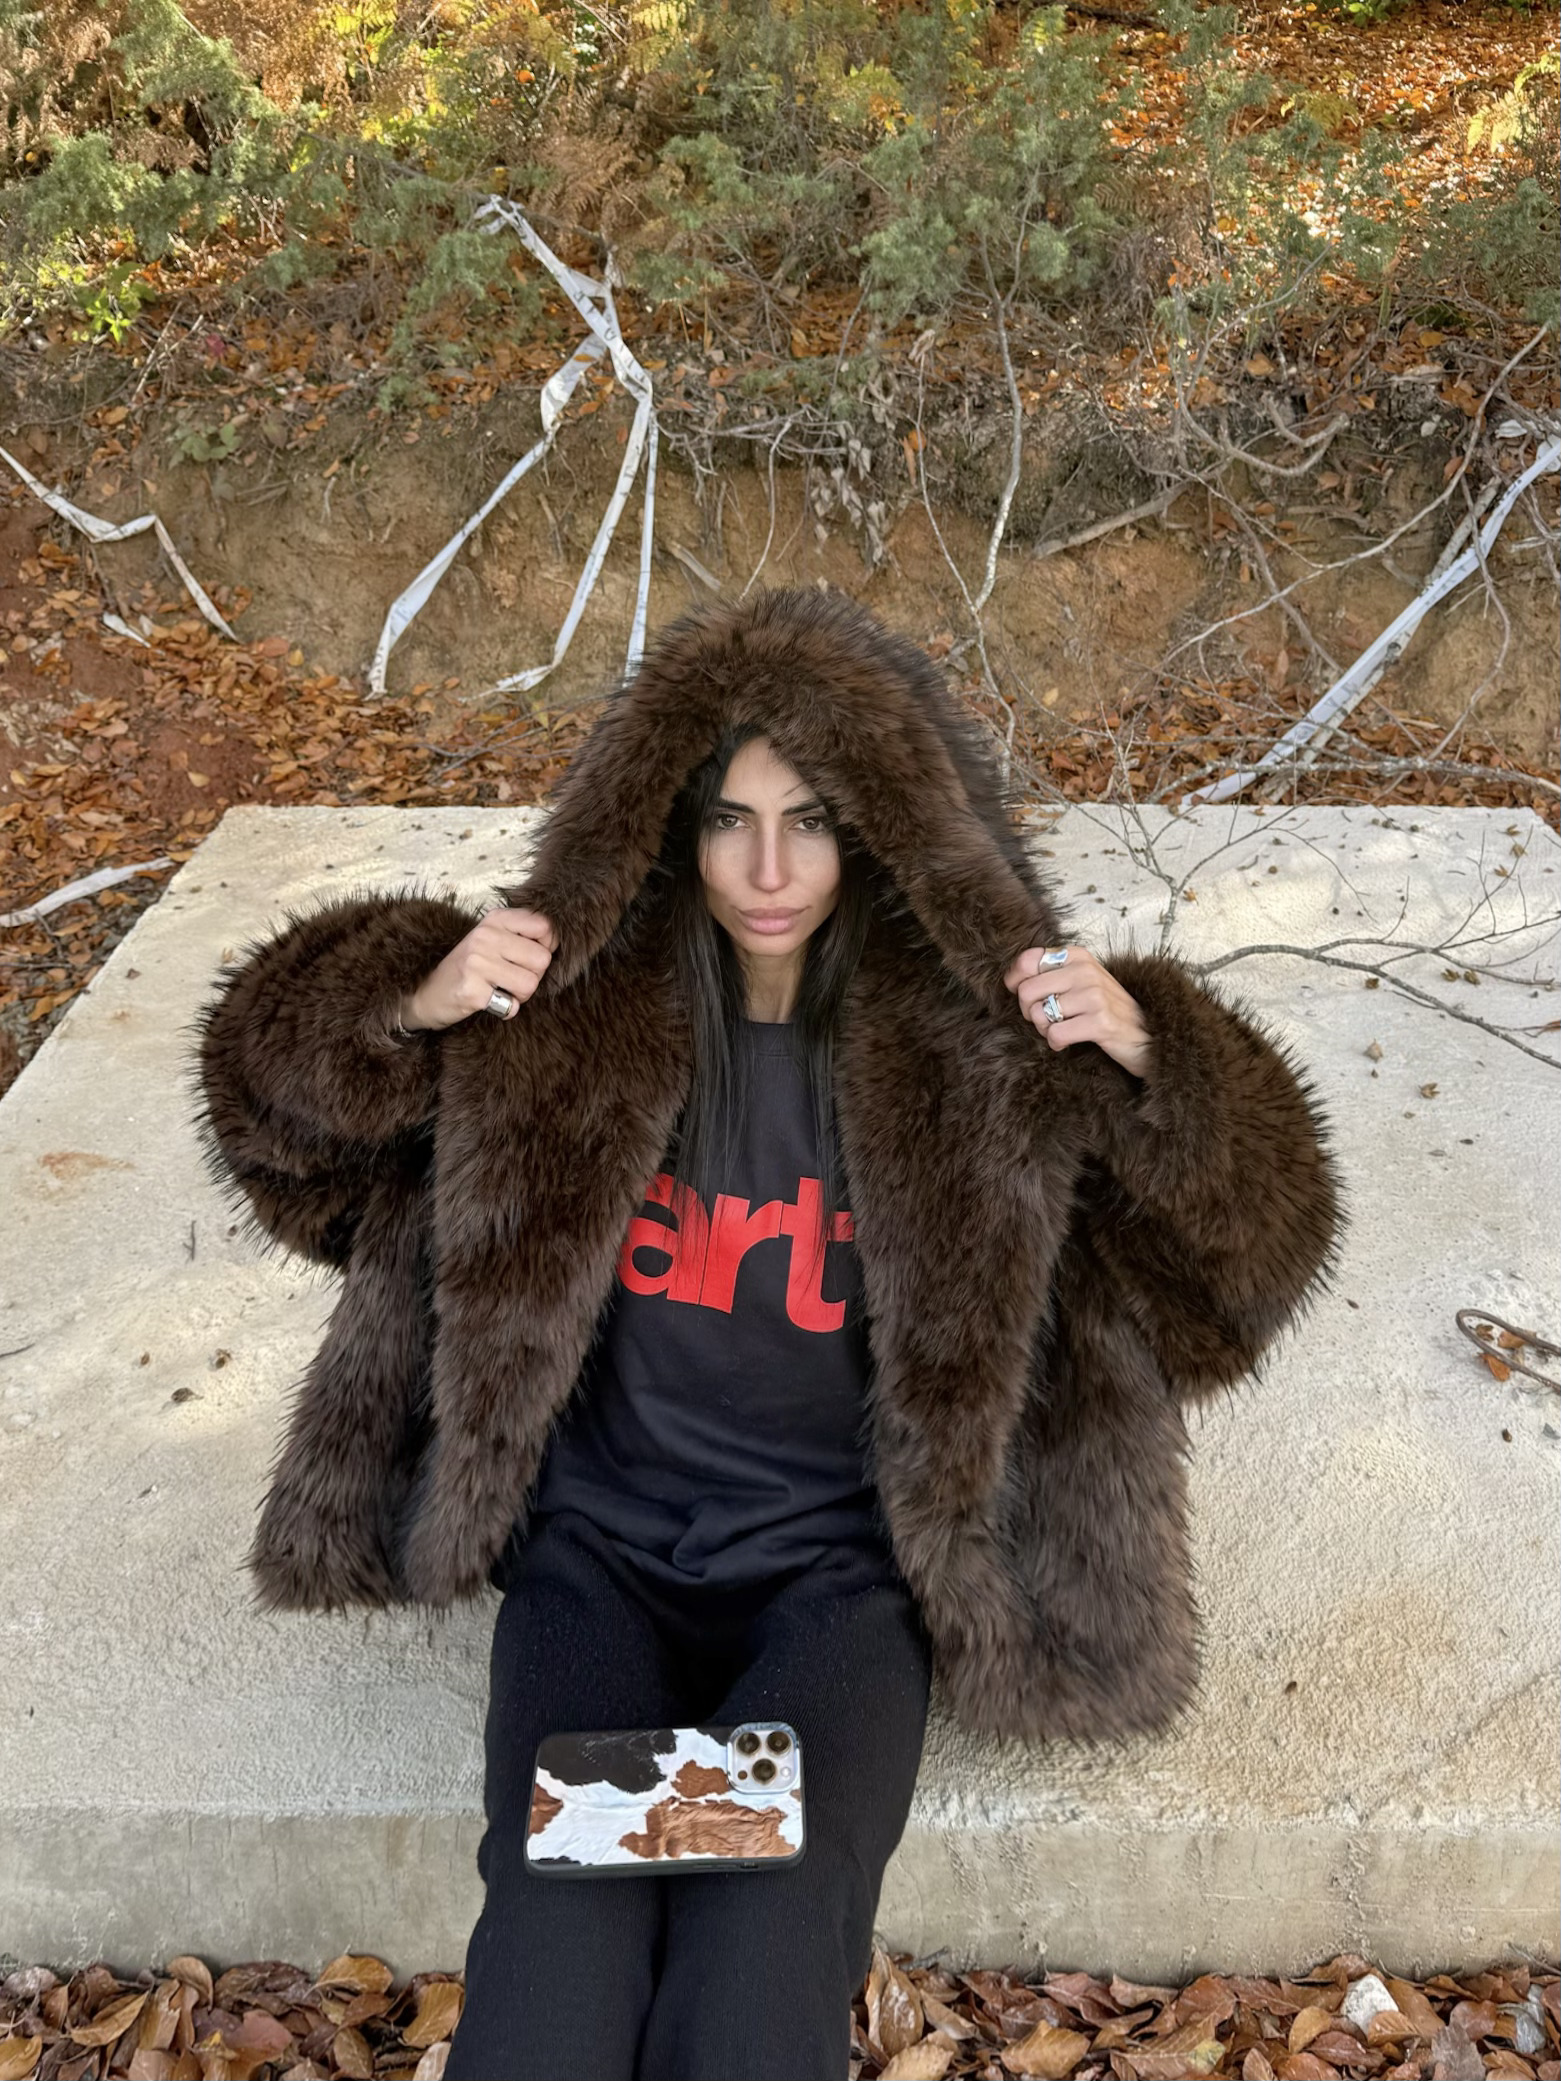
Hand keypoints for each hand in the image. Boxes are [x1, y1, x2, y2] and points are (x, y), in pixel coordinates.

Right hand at [401, 907, 556, 1029]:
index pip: (545, 927)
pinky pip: (512, 1006)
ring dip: (520, 995)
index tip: (528, 957)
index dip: (547, 947)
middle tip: (510, 978)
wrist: (425, 992)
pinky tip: (489, 1002)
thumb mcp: (492, 939)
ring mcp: (477, 962)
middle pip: (542, 960)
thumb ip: (523, 934)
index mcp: (494, 919)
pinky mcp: (472, 990)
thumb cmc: (468, 967)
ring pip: (530, 984)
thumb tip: (557, 940)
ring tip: (500, 990)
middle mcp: (485, 936)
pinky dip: (506, 1010)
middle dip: (533, 976)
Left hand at [1003, 942, 1152, 1079]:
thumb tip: (1012, 979)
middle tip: (1047, 1018)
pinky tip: (1067, 1041)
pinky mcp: (1100, 1022)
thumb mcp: (1081, 980)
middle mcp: (1086, 971)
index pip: (1027, 961)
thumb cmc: (1105, 1008)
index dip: (1016, 981)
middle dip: (1029, 1011)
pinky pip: (1055, 1034)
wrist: (1145, 1034)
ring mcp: (1094, 996)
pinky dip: (1056, 1043)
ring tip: (1062, 1028)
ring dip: (1044, 1029)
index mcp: (1078, 956)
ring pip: (1039, 1015)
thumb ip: (1050, 973)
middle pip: (1027, 991)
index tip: (1025, 994)